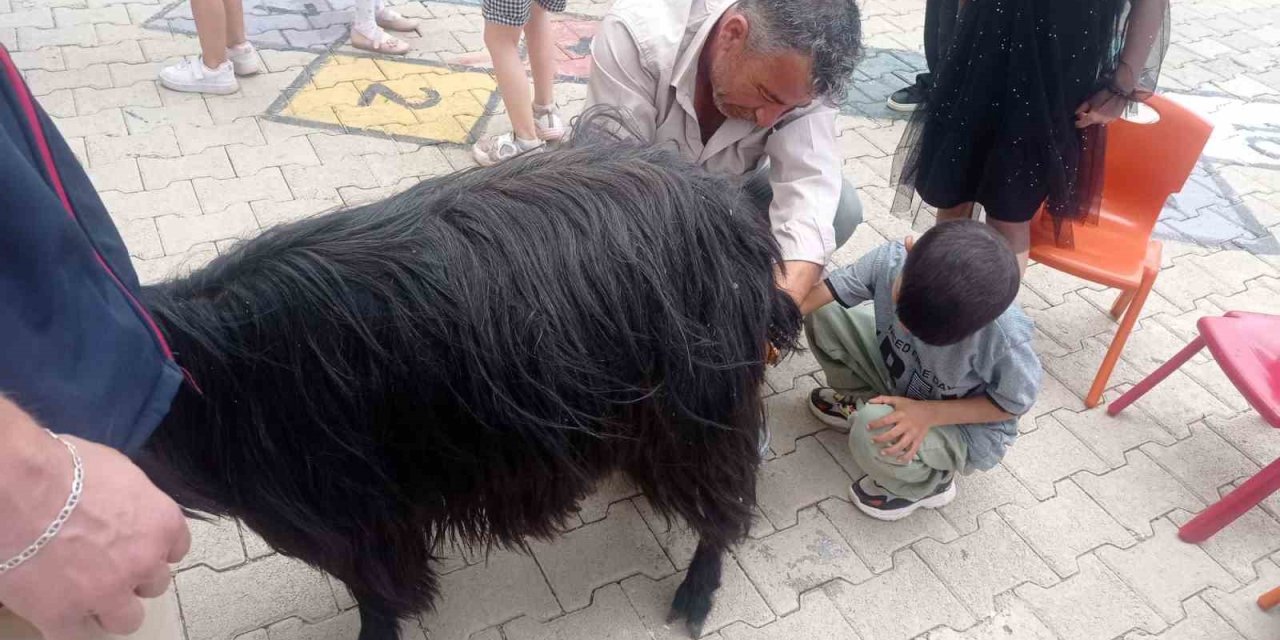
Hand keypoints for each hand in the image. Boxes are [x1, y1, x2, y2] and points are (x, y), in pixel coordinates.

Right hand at [0, 434, 190, 639]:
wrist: (18, 489)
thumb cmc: (63, 467)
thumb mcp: (117, 471)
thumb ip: (131, 500)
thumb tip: (121, 507)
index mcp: (160, 524)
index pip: (176, 548)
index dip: (153, 549)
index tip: (136, 546)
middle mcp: (143, 562)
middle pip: (154, 584)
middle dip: (133, 577)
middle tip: (104, 565)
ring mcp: (106, 593)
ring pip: (126, 619)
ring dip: (110, 609)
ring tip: (83, 594)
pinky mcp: (64, 616)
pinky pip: (77, 636)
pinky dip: (69, 625)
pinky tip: (55, 610)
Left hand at [867, 396, 940, 462]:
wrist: (929, 412)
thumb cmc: (911, 406)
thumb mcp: (897, 399)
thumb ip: (883, 399)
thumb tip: (869, 401)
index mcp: (901, 414)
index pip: (886, 420)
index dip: (876, 424)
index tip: (867, 427)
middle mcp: (907, 424)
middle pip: (892, 434)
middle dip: (881, 439)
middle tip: (872, 441)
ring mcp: (913, 434)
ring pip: (902, 445)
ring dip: (891, 450)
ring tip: (882, 452)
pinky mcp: (918, 440)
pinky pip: (912, 451)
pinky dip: (906, 457)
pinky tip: (898, 460)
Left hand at [1074, 88, 1127, 128]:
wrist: (1119, 92)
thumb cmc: (1105, 95)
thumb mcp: (1090, 100)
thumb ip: (1082, 108)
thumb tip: (1077, 113)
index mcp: (1093, 117)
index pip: (1081, 124)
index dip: (1077, 122)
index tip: (1076, 120)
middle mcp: (1101, 121)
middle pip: (1091, 122)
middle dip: (1089, 117)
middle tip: (1090, 109)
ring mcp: (1109, 121)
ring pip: (1099, 121)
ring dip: (1097, 116)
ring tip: (1100, 107)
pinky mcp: (1114, 119)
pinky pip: (1106, 119)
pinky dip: (1104, 115)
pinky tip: (1106, 108)